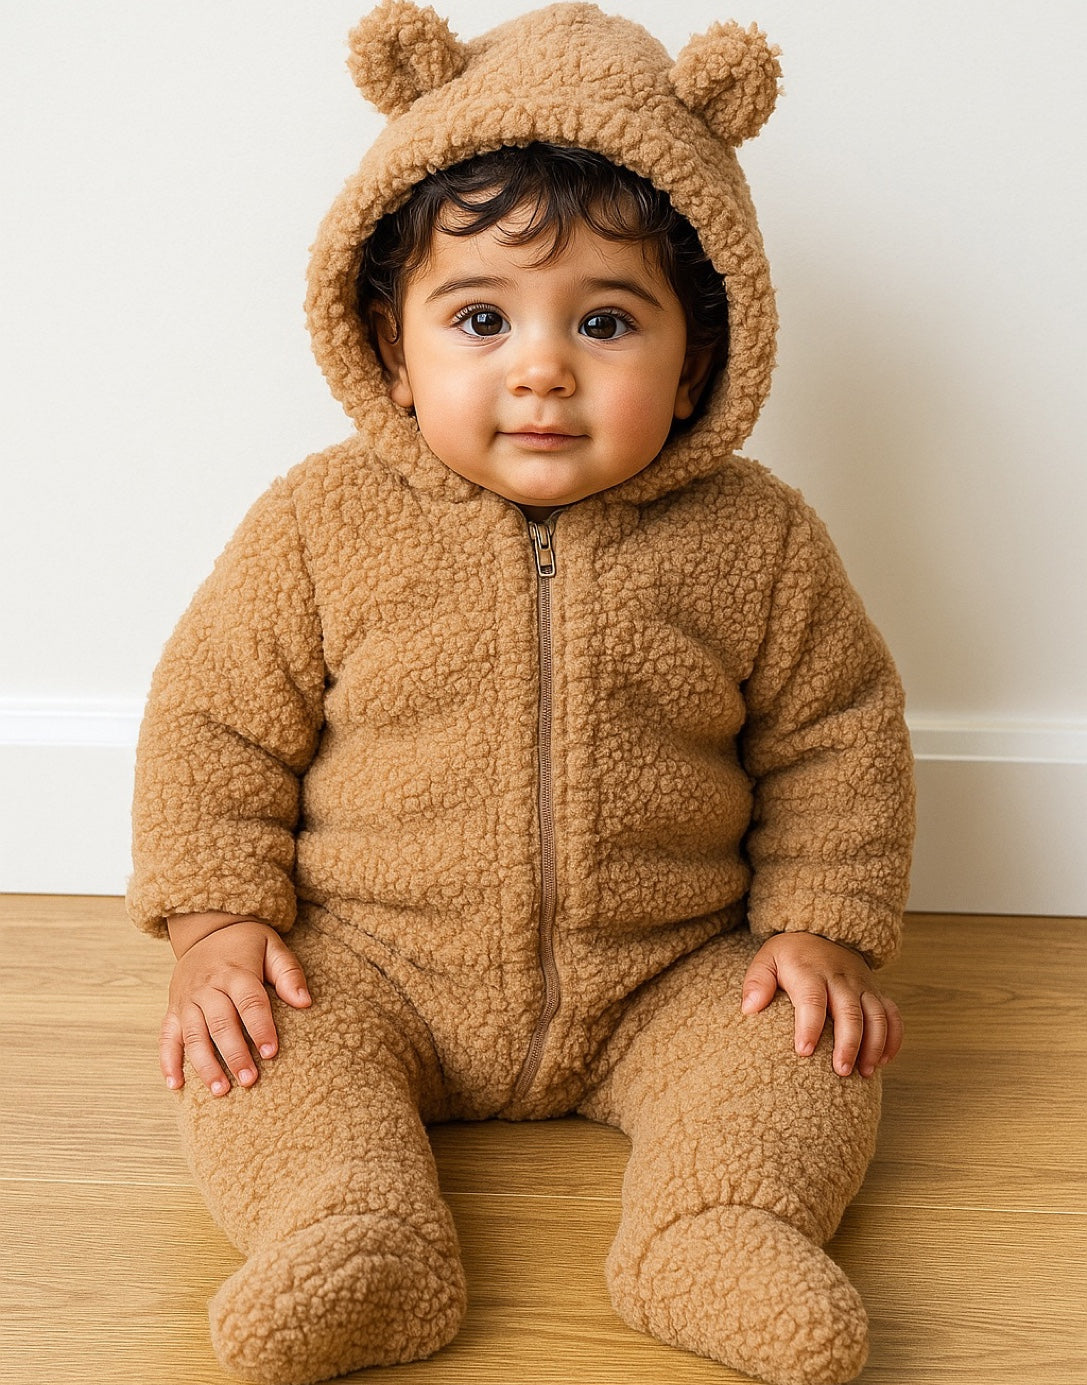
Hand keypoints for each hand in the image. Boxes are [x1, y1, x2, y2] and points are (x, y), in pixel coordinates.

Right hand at [159, 920, 310, 1095]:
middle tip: (249, 1081)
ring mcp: (187, 999)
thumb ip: (289, 974)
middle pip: (220, 1023)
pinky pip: (166, 1036)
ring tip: (220, 1091)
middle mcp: (207, 987)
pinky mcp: (173, 1009)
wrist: (208, 929)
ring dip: (205, 1065)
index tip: (271, 1053)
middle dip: (234, 1054)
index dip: (260, 1027)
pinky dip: (168, 1061)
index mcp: (235, 971)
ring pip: (193, 1035)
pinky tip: (176, 1085)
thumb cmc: (247, 944)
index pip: (249, 1002)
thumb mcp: (273, 947)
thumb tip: (305, 1002)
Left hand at [740, 932, 902, 1077]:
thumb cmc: (789, 956)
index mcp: (809, 970)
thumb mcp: (767, 960)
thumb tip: (749, 1008)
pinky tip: (883, 1061)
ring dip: (874, 1046)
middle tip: (840, 1072)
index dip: (810, 1026)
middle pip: (850, 1012)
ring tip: (864, 1073)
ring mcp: (862, 984)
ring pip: (876, 1015)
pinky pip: (893, 1014)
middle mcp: (840, 977)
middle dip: (848, 1043)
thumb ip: (757, 982)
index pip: (812, 999)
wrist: (820, 932)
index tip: (804, 1051)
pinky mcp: (876, 991)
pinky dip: (892, 1038)